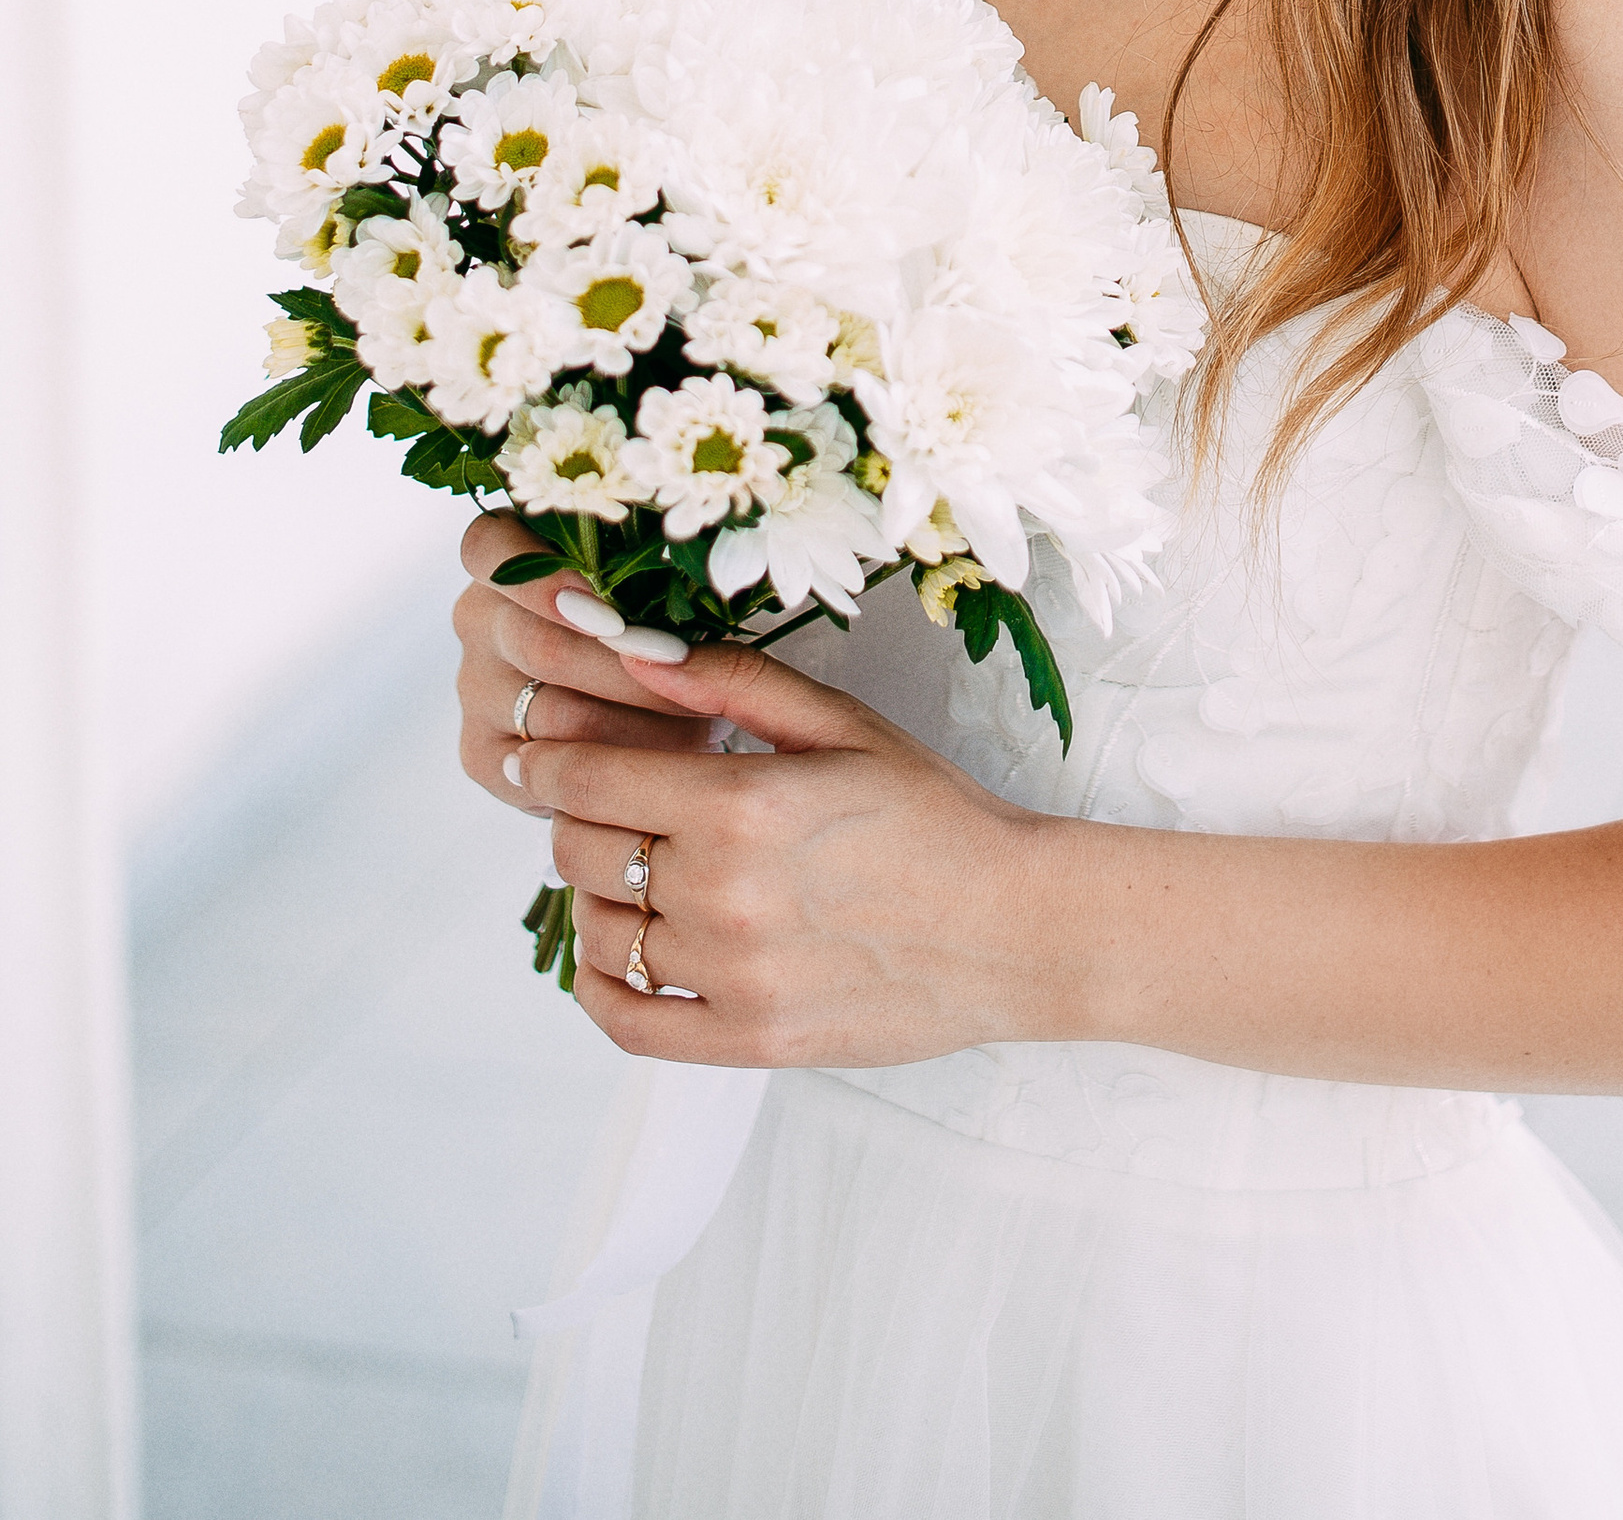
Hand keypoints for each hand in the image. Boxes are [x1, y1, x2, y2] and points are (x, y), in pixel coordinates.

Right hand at [452, 511, 726, 809]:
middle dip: (628, 667)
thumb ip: (651, 562)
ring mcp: (475, 689)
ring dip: (641, 722)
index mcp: (505, 557)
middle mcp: (479, 620)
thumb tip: (707, 572)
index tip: (609, 616)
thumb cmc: (650, 610)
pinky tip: (674, 761)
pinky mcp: (483, 754)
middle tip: (694, 677)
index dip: (543, 584)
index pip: (490, 550)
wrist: (623, 697)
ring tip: (711, 720)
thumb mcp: (646, 570)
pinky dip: (620, 768)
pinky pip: (549, 768)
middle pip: (541, 647)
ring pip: (554, 713)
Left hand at [514, 636, 1059, 1070]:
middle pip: (579, 854)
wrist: (1012, 925)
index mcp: (742, 802)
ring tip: (636, 870)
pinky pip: (625, 1021)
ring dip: (596, 896)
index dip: (548, 763)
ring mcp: (732, 975)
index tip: (540, 756)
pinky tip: (622, 950)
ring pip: (598, 932)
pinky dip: (599, 985)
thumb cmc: (932, 812)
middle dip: (577, 821)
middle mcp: (724, 893)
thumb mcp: (842, 723)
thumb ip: (731, 681)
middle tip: (609, 806)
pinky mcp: (746, 1039)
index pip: (585, 781)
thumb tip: (632, 652)